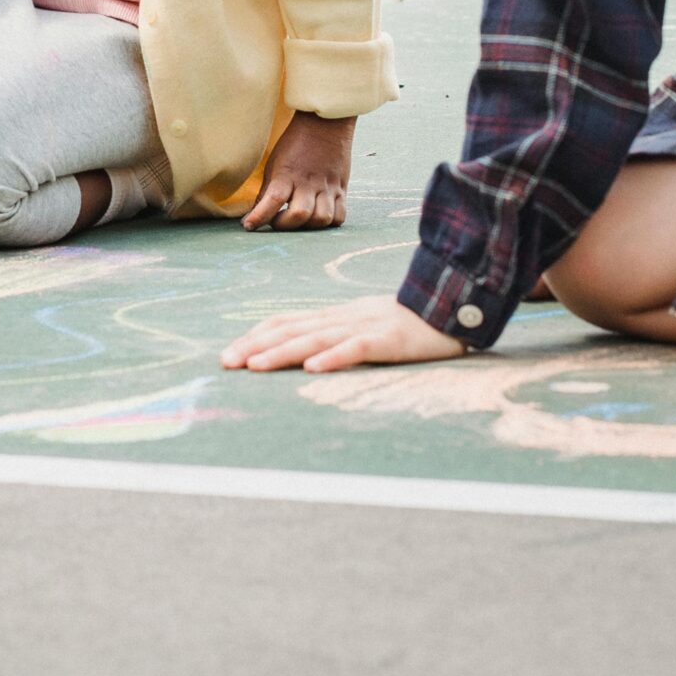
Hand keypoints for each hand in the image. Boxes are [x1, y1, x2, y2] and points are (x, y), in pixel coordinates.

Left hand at [221, 296, 467, 373]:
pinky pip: (356, 349)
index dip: (256, 335)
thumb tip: (302, 353)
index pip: (287, 321)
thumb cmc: (404, 323)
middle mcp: (342, 318)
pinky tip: (312, 368)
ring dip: (282, 353)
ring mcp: (364, 327)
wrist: (450, 306)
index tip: (230, 352)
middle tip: (225, 362)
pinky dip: (333, 358)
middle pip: (292, 329)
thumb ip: (335, 335)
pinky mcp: (388, 340)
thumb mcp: (363, 325)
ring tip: (254, 366)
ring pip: (316, 339)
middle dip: (255, 346)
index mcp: (335, 316)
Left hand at [242, 111, 352, 230]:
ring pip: (322, 219)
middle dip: (284, 225)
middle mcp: (308, 182)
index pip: (273, 201)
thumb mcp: (274, 163)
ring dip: (308, 226)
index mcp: (287, 174)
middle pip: (299, 215)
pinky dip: (328, 222)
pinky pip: (339, 215)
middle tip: (276, 221)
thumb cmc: (295, 143)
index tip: (248, 225)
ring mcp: (327, 186)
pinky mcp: (341, 188)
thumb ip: (267, 190)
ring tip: (299, 220)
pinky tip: (317, 217)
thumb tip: (257, 213)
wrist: (325, 123)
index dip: (259, 217)